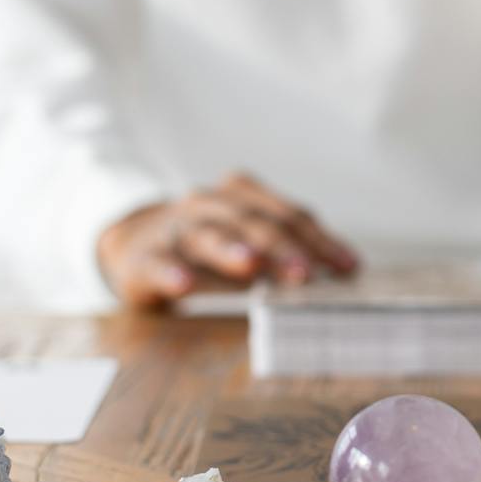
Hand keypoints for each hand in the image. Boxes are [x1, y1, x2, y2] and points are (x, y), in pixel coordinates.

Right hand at [96, 171, 359, 308]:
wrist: (133, 245)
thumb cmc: (207, 246)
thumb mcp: (247, 241)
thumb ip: (287, 251)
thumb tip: (343, 272)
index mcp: (240, 196)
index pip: (286, 214)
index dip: (319, 240)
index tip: (347, 267)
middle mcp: (209, 204)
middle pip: (251, 221)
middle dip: (281, 247)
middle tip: (305, 274)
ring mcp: (175, 229)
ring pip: (206, 235)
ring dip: (230, 249)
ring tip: (251, 266)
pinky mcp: (144, 257)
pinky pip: (158, 263)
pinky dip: (171, 272)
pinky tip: (183, 284)